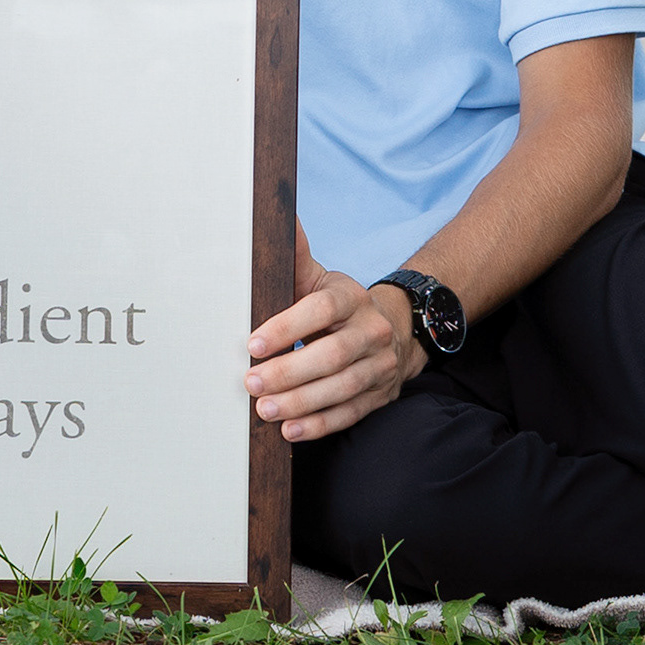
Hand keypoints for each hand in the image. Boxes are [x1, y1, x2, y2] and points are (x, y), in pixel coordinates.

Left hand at [242, 228, 422, 441]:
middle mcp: (372, 331)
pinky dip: (320, 424)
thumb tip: (277, 214)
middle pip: (332, 355)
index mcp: (352, 298)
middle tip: (251, 382)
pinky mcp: (380, 395)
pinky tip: (291, 429)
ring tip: (265, 409)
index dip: (287, 327)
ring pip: (341, 387)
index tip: (253, 343)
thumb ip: (296, 254)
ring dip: (301, 402)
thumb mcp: (320, 279)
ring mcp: (380, 366)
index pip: (321, 310)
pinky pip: (350, 413)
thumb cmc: (338, 306)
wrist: (393, 329)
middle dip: (289, 372)